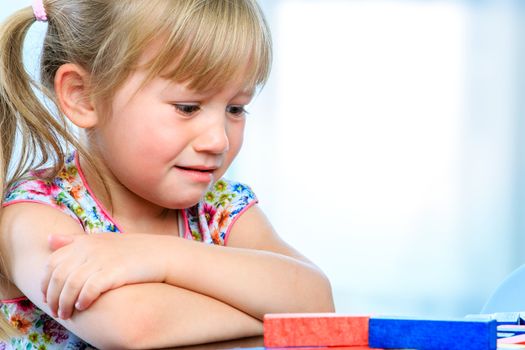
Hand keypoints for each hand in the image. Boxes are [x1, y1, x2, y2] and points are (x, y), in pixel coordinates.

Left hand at [42, 233, 169, 319]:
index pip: (52, 263)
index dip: (46, 282)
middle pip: (58, 276)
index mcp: (84, 242)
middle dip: (53, 297)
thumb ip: (74, 241)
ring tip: (66, 314)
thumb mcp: (101, 240)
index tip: (47, 296)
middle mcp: (89, 249)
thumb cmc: (130, 250)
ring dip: (65, 303)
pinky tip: (83, 306)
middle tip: (55, 311)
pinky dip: (83, 300)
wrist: (160, 253)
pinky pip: (89, 289)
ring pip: (71, 285)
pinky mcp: (113, 272)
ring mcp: (101, 260)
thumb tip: (48, 239)